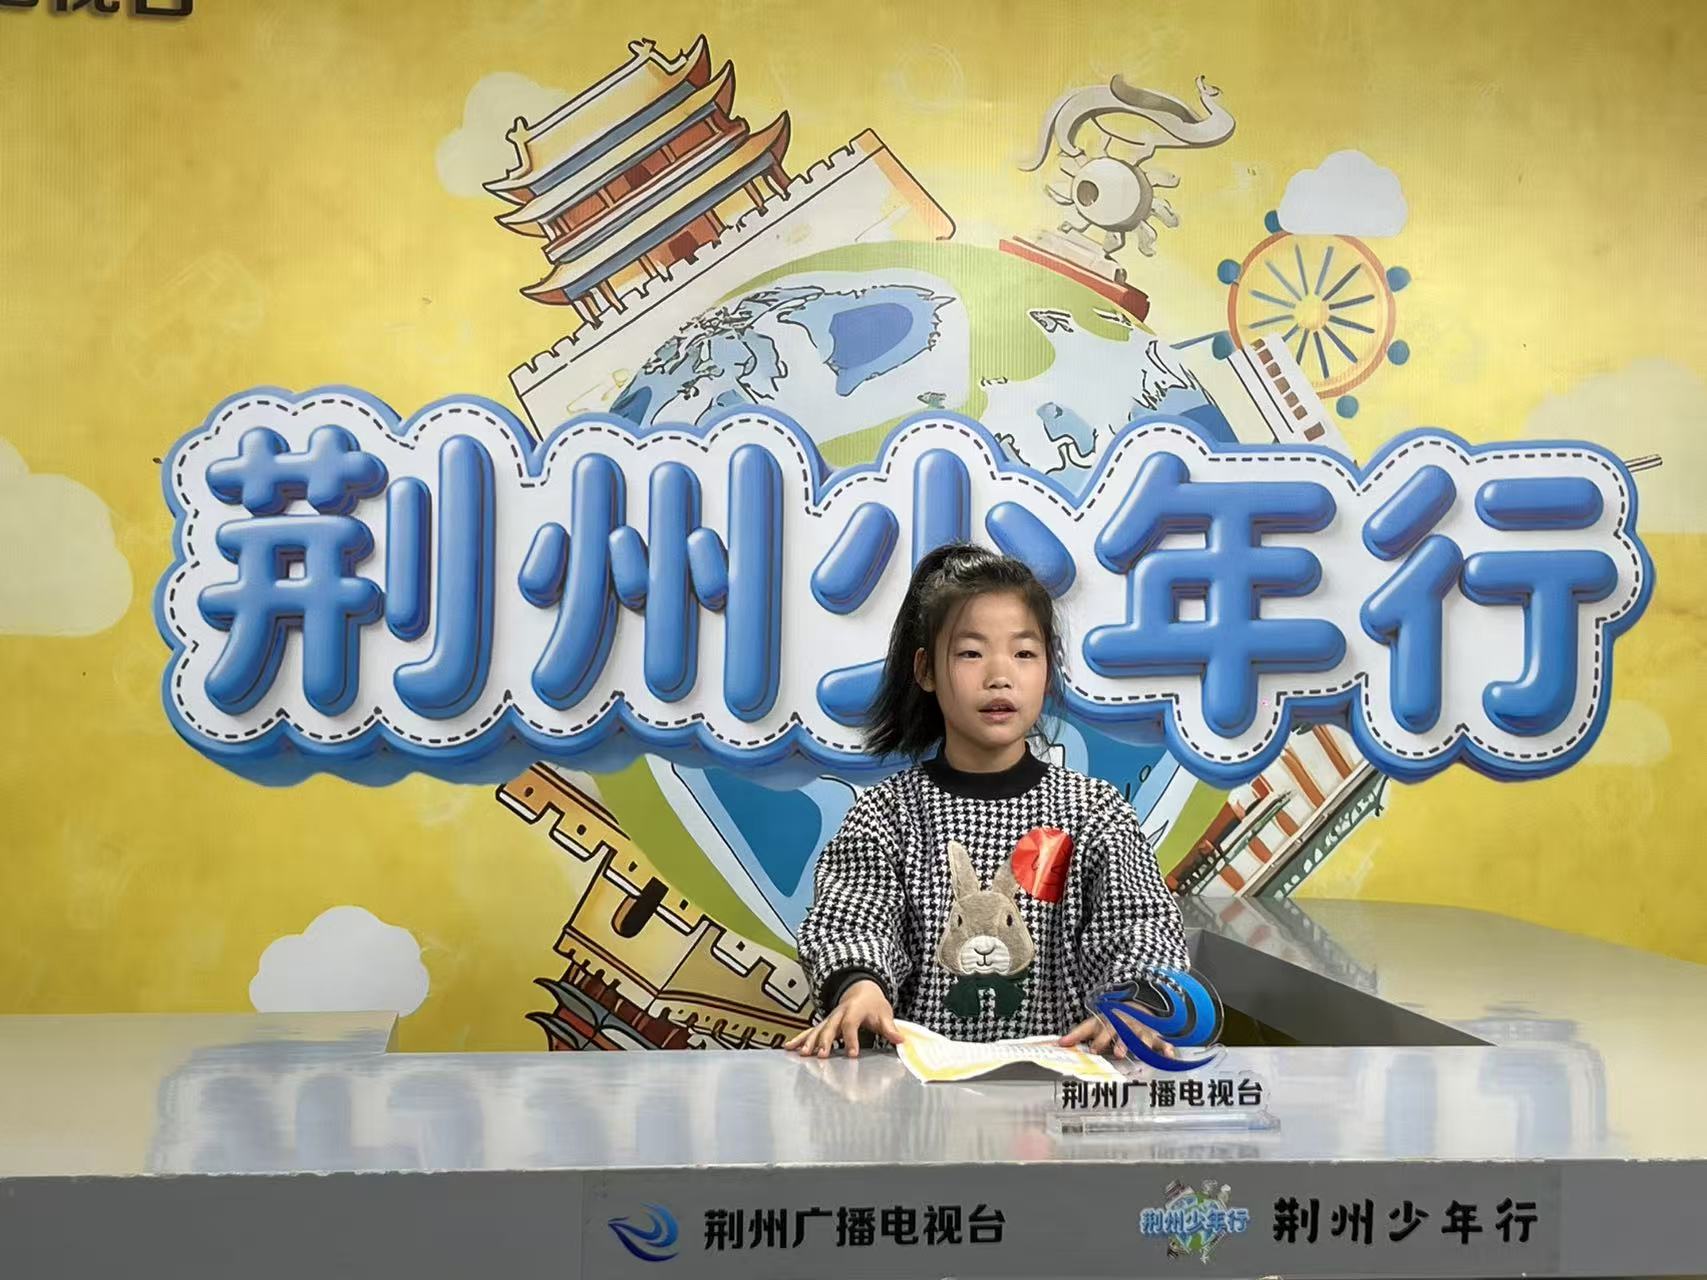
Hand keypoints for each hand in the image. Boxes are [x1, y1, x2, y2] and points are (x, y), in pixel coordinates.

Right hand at [784, 980, 904, 1058]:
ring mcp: (829, 1018)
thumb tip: (901, 1040)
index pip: (851, 1024)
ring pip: (817, 1029)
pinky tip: (789, 1048)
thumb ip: (890, 1029)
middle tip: (822, 1056)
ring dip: (809, 1041)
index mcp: (854, 1010)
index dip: (851, 1039)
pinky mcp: (824, 1023)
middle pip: (830, 1027)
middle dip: (825, 1041)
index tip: (852, 1054)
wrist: (861, 989)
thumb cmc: (873, 1004)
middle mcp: (839, 1013)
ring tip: (803, 1054)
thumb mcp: (884, 1014)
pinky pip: (810, 1031)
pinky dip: (800, 1039)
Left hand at [1058, 1012, 1175, 1060]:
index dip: (1097, 1039)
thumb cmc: (1109, 1022)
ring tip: (1141, 1052)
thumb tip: (1058, 1044)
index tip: (1093, 1049)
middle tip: (1118, 1053)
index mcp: (1107, 1023)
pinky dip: (1166, 1048)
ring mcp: (1139, 1030)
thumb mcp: (1093, 1025)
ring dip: (1141, 1044)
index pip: (1101, 1030)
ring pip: (1141, 1037)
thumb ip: (1077, 1035)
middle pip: (1122, 1033)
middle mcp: (1123, 1026)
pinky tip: (1170, 1055)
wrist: (1133, 1007)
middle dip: (1120, 1042)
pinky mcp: (1153, 1036)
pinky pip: (1161, 1042)